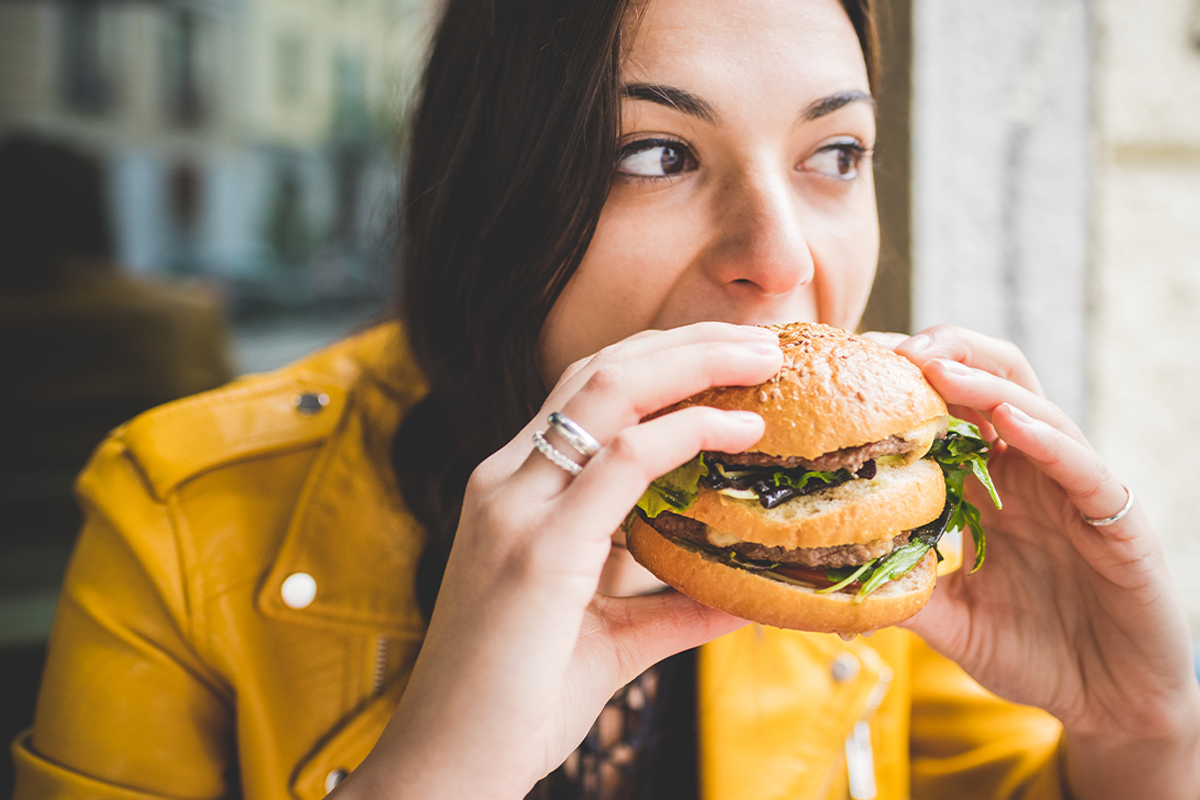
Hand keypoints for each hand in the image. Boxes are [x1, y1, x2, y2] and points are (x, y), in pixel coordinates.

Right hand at [339, 323, 781, 799]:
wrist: (450, 765)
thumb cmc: (518, 703)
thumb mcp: (610, 639)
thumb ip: (673, 609)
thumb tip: (744, 596)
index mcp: (515, 492)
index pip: (588, 393)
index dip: (662, 362)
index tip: (731, 360)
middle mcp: (507, 482)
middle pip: (601, 370)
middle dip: (687, 341)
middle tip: (762, 338)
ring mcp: (516, 507)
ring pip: (608, 389)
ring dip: (694, 362)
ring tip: (763, 357)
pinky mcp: (538, 547)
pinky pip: (620, 460)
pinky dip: (685, 431)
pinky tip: (739, 433)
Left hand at [867, 325, 1199, 798]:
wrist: (1110, 703)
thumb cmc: (1033, 653)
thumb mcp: (950, 621)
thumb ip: (901, 592)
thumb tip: (820, 583)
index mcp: (989, 485)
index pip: (948, 410)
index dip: (906, 381)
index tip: (852, 364)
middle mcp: (1030, 474)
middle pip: (993, 382)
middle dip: (944, 352)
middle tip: (889, 347)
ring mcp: (1074, 490)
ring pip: (1035, 410)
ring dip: (984, 383)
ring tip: (937, 364)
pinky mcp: (1117, 520)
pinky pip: (1084, 469)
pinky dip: (1048, 440)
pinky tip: (1010, 423)